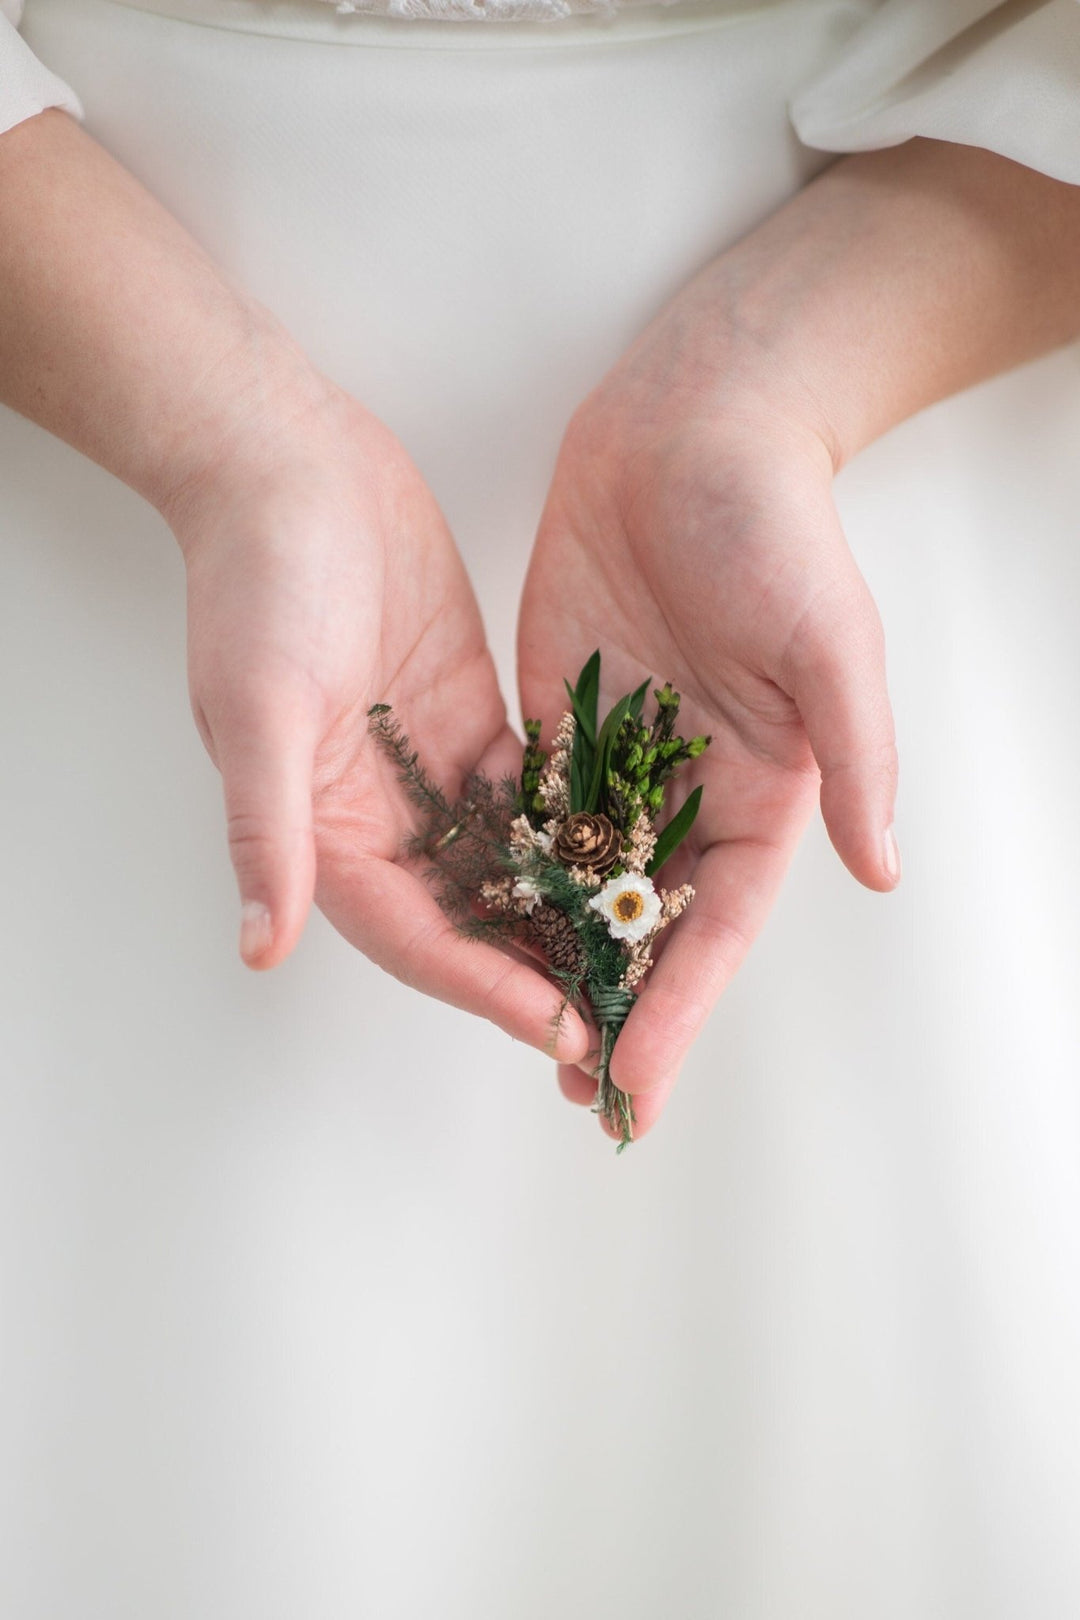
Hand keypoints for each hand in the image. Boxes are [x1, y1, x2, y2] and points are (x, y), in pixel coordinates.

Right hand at [164, 378, 589, 1064]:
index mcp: (324, 830)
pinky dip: (576, 833)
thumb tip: (261, 946)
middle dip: (538, 974)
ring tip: (644, 961)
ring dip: (566, 915)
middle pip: (470, 921)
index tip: (560, 1026)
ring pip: (509, 868)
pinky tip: (639, 860)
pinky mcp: (471, 722)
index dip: (486, 988)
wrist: (290, 467)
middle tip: (620, 1021)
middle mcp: (379, 817)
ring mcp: (429, 771)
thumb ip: (269, 828)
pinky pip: (532, 797)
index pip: (416, 937)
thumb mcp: (260, 706)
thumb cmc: (259, 580)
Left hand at [523, 133, 1079, 1140]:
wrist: (689, 427)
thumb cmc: (774, 527)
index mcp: (765, 791)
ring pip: (583, 883)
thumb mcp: (828, 641)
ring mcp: (621, 759)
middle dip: (616, 1007)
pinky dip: (507, 873)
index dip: (681, 1003)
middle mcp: (691, 792)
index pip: (721, 924)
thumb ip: (854, 756)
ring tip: (519, 1037)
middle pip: (650, 923)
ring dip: (554, 960)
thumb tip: (884, 871)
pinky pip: (529, 812)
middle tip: (575, 1093)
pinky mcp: (559, 717)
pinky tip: (474, 929)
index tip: (638, 1073)